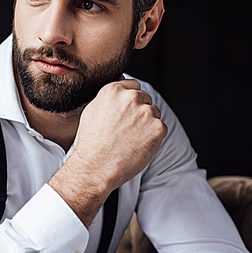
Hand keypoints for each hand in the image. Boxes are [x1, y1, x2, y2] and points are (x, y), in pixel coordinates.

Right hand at [49, 79, 166, 225]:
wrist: (95, 168)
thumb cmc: (90, 144)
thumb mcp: (92, 111)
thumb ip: (109, 97)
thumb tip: (121, 84)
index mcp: (113, 90)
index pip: (133, 86)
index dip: (130, 101)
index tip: (126, 114)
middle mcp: (131, 97)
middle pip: (145, 99)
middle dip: (139, 113)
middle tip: (127, 131)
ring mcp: (146, 112)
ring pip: (154, 114)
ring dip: (147, 125)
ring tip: (130, 140)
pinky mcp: (157, 128)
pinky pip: (161, 129)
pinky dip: (153, 138)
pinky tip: (137, 146)